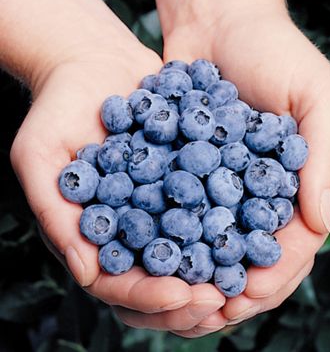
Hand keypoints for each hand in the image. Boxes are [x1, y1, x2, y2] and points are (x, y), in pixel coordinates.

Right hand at [4, 0, 225, 333]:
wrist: (93, 62)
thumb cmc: (57, 107)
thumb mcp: (39, 155)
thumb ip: (54, 213)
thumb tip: (86, 273)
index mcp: (98, 231)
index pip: (120, 282)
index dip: (149, 294)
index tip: (181, 295)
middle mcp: (135, 222)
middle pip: (163, 275)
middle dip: (191, 292)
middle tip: (224, 300)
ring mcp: (164, 198)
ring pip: (193, 245)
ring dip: (220, 263)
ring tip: (249, 270)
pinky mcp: (187, 171)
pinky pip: (212, 197)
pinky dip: (233, 212)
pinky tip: (259, 219)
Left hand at [155, 9, 329, 336]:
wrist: (220, 26)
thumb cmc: (275, 52)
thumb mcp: (316, 94)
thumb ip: (325, 156)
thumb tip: (319, 221)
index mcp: (299, 183)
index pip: (293, 244)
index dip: (274, 273)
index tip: (247, 295)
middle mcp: (262, 192)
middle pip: (254, 254)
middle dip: (237, 287)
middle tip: (212, 312)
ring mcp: (226, 185)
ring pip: (218, 244)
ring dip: (205, 275)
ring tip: (184, 298)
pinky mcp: (192, 172)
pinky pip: (185, 213)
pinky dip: (176, 239)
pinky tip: (161, 257)